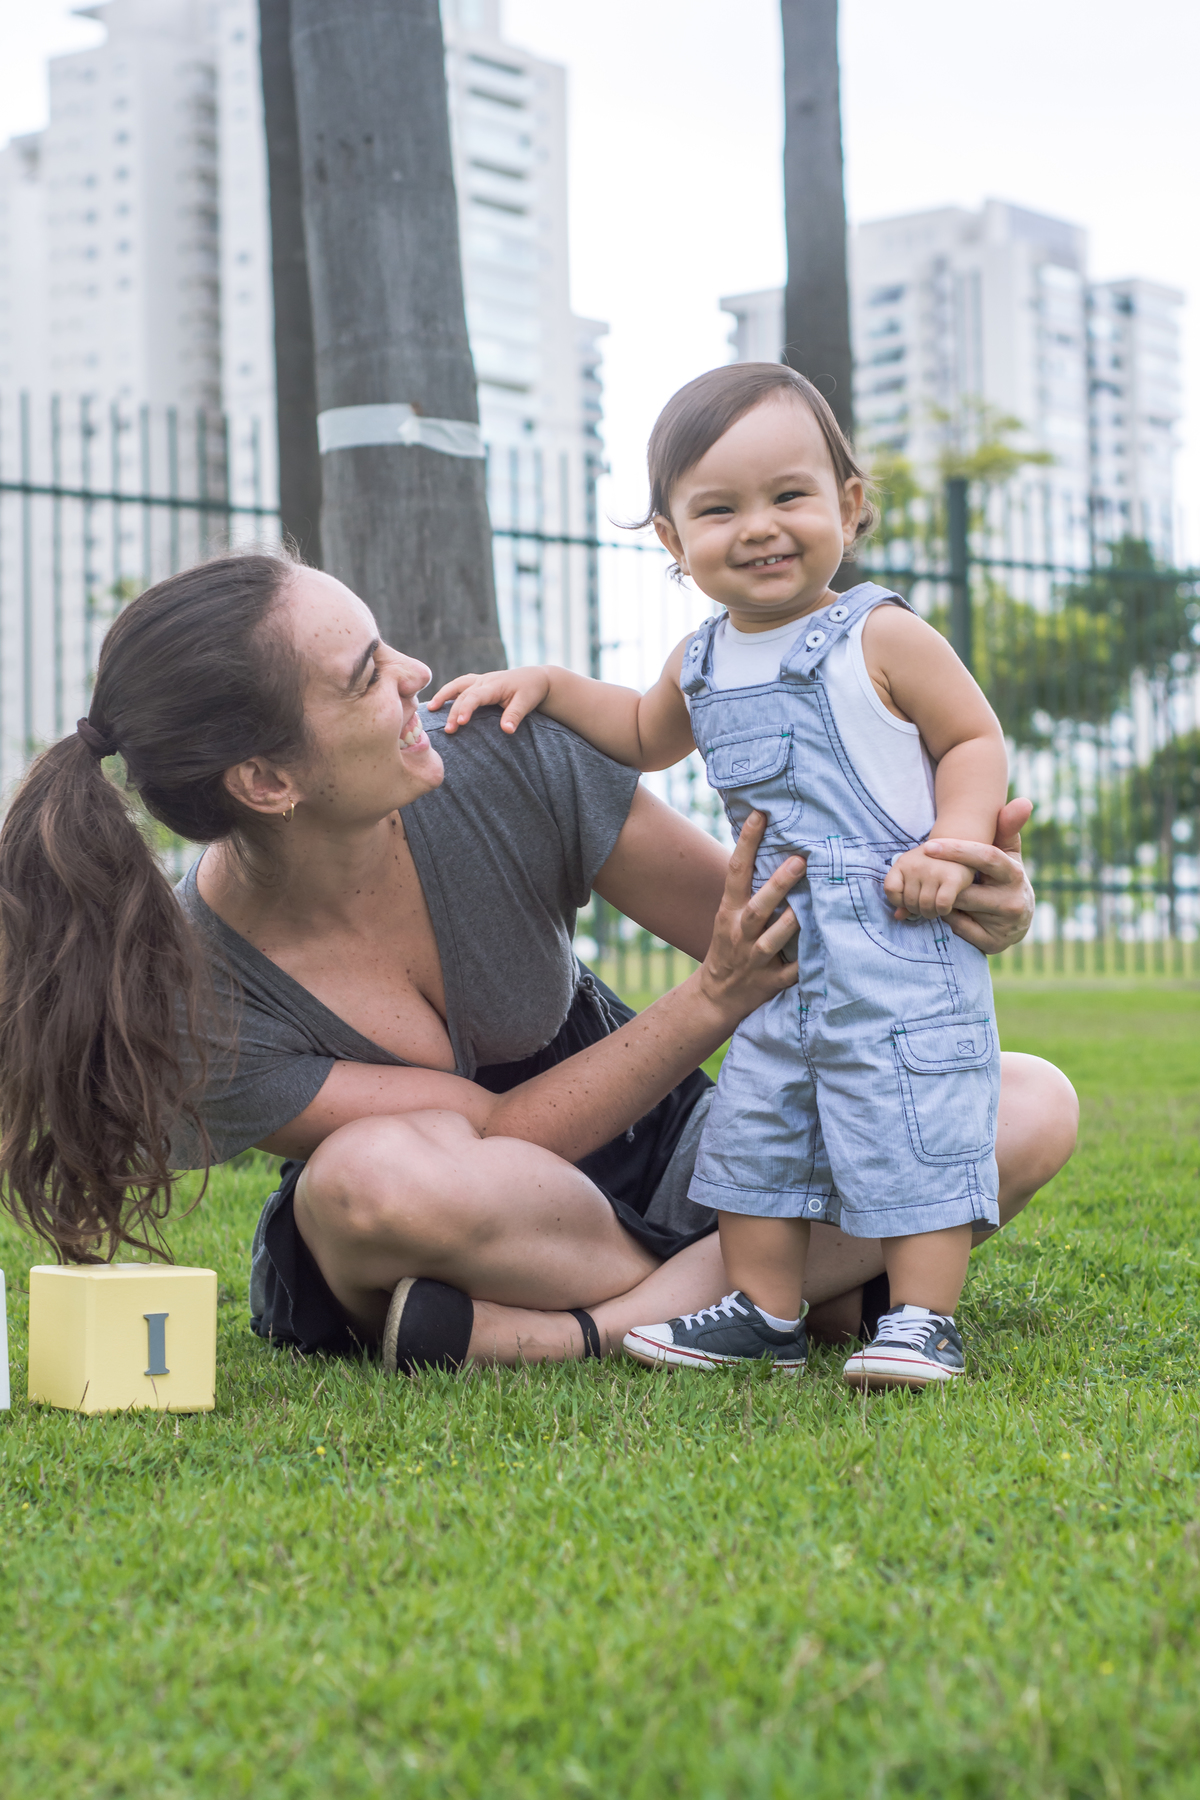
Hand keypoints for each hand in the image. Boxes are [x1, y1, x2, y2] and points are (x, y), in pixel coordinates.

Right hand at [428, 665, 549, 734]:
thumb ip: (515, 716)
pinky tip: (439, 702)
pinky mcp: (478, 682)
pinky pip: (460, 685)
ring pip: (457, 685)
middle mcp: (483, 680)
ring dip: (443, 696)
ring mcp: (480, 680)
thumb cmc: (530, 691)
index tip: (459, 723)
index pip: (475, 696)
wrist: (535, 678)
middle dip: (453, 712)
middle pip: (463, 694)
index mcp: (494, 685)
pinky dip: (448, 692)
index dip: (466, 709)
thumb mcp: (526, 703)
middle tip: (448, 730)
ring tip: (431, 709)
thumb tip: (507, 731)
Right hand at [698, 812, 801, 1020]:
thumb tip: (774, 844)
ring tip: (813, 903)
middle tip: (801, 860)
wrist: (717, 996)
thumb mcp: (729, 914)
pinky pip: (790, 973)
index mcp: (729, 911)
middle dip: (778, 885)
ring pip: (772, 940)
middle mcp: (739, 933)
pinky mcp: (769, 983)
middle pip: (758, 908)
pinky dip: (805, 964)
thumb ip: (749, 887)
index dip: (746, 842)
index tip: (760, 814)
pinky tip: (825, 951)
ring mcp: (753, 960)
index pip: (736, 871)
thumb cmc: (730, 945)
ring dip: (791, 923)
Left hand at [885, 846, 976, 920]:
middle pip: (909, 902)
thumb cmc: (934, 864)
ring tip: (936, 908)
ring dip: (931, 913)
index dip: (898, 900)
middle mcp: (916, 866)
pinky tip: (946, 907)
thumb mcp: (915, 874)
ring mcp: (933, 871)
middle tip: (927, 906)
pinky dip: (943, 911)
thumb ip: (904, 895)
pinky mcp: (951, 878)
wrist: (961, 846)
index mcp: (903, 863)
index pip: (890, 890)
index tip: (910, 899)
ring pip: (925, 906)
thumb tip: (898, 916)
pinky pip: (941, 905)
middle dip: (918, 910)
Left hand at [926, 797, 1035, 953]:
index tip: (929, 846)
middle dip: (943, 884)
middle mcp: (1013, 900)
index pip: (986, 857)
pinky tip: (953, 913)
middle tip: (929, 877)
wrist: (1018, 920)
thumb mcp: (1007, 854)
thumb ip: (1007, 828)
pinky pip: (958, 929)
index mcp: (1014, 874)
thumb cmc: (1004, 878)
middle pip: (965, 889)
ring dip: (944, 901)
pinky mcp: (994, 944)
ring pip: (958, 909)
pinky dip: (951, 920)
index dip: (957, 851)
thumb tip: (1023, 801)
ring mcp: (1005, 925)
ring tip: (942, 894)